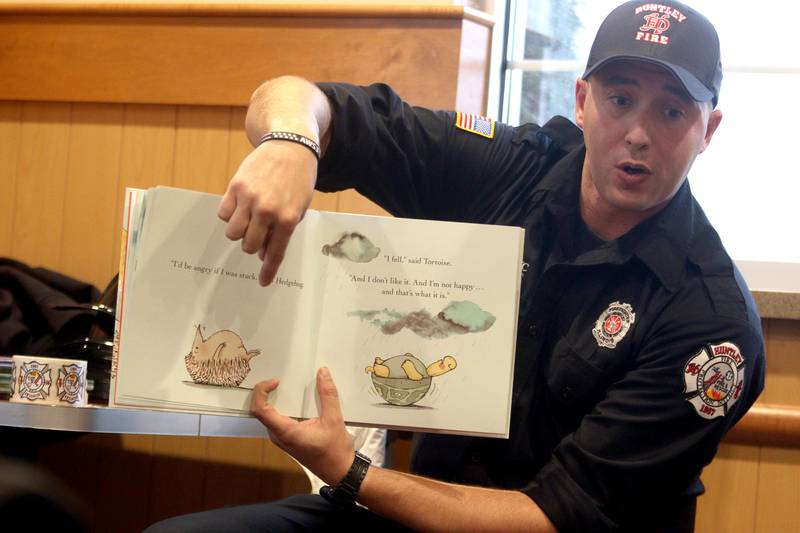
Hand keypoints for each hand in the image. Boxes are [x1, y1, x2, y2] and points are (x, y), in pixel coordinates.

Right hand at [218, 140, 316, 285]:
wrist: (290, 146)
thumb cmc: (297, 181)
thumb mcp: (298, 207)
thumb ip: (282, 230)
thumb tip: (262, 252)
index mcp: (288, 219)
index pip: (275, 252)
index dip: (268, 270)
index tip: (263, 282)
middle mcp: (268, 211)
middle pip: (249, 246)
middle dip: (251, 245)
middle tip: (257, 234)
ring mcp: (250, 199)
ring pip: (232, 233)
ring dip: (238, 231)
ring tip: (247, 219)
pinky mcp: (236, 186)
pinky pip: (223, 213)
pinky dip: (229, 214)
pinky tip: (239, 205)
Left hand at [250, 367, 354, 484]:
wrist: (340, 472)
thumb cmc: (336, 450)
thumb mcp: (334, 420)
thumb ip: (328, 395)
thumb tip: (322, 372)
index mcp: (286, 432)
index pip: (260, 410)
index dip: (261, 392)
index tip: (275, 381)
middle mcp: (279, 436)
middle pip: (261, 411)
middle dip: (265, 392)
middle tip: (278, 377)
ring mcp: (282, 439)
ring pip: (268, 415)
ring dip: (273, 399)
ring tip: (284, 384)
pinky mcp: (288, 439)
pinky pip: (277, 420)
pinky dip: (281, 407)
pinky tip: (294, 398)